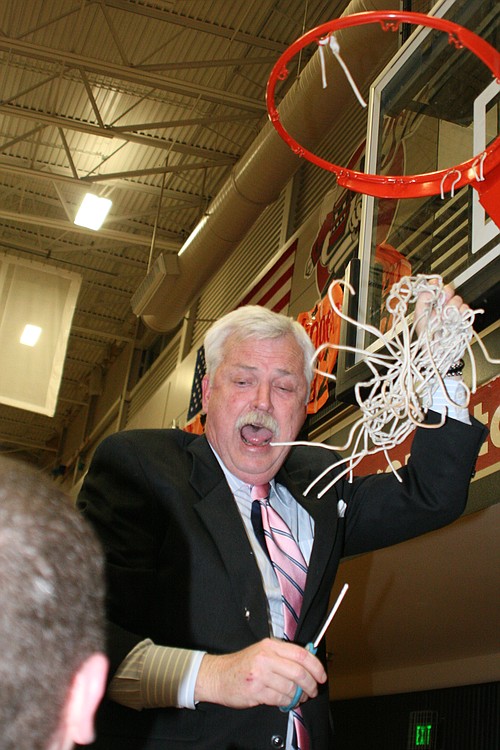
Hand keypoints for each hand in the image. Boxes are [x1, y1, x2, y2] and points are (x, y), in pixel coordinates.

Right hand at [194, 637, 326, 708]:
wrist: (218, 676)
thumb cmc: (243, 665)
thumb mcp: (263, 651)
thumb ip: (284, 655)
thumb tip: (309, 664)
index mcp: (270, 645)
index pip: (301, 654)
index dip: (316, 666)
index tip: (322, 676)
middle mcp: (266, 657)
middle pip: (299, 672)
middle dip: (311, 685)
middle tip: (313, 690)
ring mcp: (260, 674)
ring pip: (291, 688)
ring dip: (299, 697)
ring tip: (299, 698)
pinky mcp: (255, 690)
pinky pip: (280, 699)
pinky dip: (287, 703)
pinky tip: (286, 702)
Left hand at [414, 281, 468, 335]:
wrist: (437, 349)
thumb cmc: (426, 335)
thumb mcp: (419, 315)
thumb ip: (422, 299)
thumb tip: (429, 287)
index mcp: (432, 302)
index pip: (436, 286)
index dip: (437, 285)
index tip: (436, 288)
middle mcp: (443, 304)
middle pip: (448, 290)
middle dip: (445, 296)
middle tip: (441, 304)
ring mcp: (453, 310)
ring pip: (457, 299)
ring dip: (451, 308)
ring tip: (444, 318)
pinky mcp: (463, 317)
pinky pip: (466, 308)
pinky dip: (460, 313)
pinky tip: (453, 319)